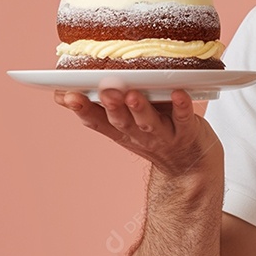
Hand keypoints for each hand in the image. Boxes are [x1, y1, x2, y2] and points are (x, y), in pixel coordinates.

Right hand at [54, 87, 222, 177]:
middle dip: (111, 106)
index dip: (82, 110)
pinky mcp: (187, 132)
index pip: (96, 122)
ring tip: (132, 94)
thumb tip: (64, 89)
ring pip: (148, 123)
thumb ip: (103, 107)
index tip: (66, 95)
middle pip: (121, 122)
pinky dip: (182, 106)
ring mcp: (163, 136)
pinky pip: (184, 118)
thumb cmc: (156, 134)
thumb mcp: (125, 126)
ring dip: (140, 109)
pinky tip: (179, 93)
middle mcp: (139, 135)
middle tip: (104, 90)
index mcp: (121, 131)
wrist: (192, 166)